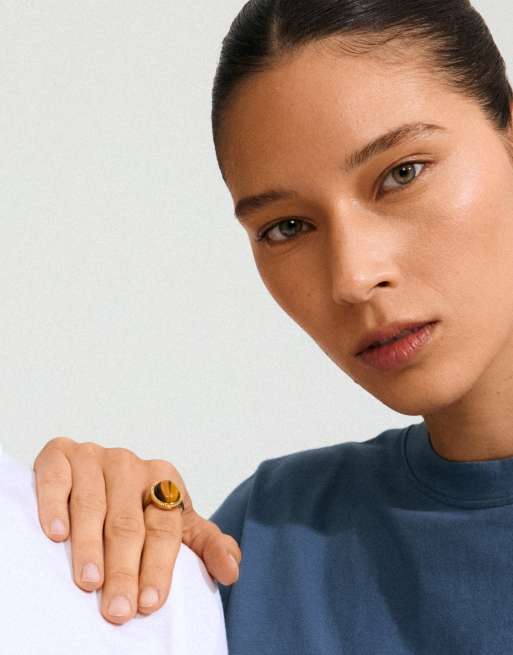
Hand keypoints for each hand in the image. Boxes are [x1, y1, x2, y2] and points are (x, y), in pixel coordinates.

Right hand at [33, 437, 240, 624]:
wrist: (91, 474)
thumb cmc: (137, 508)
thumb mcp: (175, 523)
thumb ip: (205, 544)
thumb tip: (232, 570)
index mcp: (163, 478)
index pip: (164, 528)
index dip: (158, 566)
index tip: (151, 603)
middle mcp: (129, 464)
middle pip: (128, 523)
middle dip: (124, 569)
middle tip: (118, 610)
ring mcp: (93, 457)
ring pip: (92, 505)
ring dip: (89, 545)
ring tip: (89, 582)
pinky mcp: (59, 453)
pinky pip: (57, 478)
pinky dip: (54, 505)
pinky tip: (55, 534)